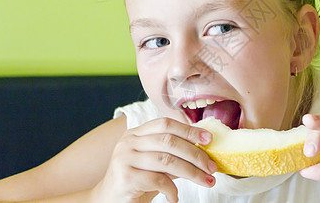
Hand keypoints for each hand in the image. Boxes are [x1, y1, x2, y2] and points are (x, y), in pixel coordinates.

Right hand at [92, 117, 216, 202]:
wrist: (107, 201)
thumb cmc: (136, 181)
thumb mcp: (155, 165)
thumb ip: (173, 156)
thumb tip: (203, 153)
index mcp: (136, 133)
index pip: (166, 124)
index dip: (189, 130)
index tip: (208, 139)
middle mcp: (128, 142)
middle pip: (169, 141)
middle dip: (195, 154)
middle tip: (212, 166)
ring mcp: (124, 158)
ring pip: (166, 160)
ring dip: (191, 172)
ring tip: (206, 181)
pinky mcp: (125, 177)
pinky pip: (157, 180)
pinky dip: (172, 189)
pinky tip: (175, 197)